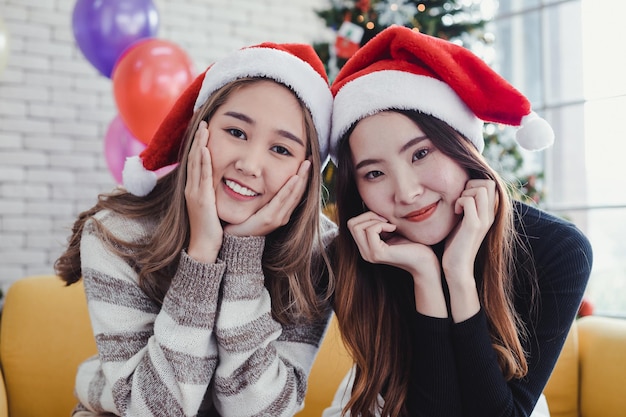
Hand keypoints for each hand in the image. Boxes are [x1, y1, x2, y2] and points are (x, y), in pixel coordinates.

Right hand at [185, 121, 222, 262]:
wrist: (204, 246)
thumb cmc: (210, 228)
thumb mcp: (211, 206)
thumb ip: (214, 193)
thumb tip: (222, 183)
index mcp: (196, 189)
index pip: (197, 161)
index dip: (200, 145)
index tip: (205, 130)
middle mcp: (192, 188)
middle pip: (194, 157)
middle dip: (199, 139)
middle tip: (204, 121)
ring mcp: (195, 192)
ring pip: (196, 163)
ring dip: (200, 144)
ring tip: (204, 128)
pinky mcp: (201, 199)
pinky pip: (201, 176)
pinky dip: (202, 162)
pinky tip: (204, 149)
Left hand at [224, 159, 310, 236]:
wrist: (236, 240)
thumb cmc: (245, 222)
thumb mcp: (259, 207)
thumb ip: (266, 197)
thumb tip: (265, 179)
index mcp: (282, 213)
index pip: (297, 193)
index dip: (304, 178)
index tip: (307, 163)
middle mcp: (283, 215)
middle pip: (299, 192)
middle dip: (306, 175)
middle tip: (310, 159)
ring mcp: (278, 217)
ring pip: (293, 194)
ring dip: (301, 178)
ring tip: (306, 164)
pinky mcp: (269, 218)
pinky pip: (281, 200)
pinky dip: (289, 188)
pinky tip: (294, 177)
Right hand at [347, 211, 438, 279]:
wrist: (425, 261)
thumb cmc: (413, 244)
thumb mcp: (391, 230)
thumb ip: (379, 223)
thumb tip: (369, 207)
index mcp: (366, 247)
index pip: (352, 224)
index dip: (366, 216)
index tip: (384, 218)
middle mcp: (364, 252)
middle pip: (351, 224)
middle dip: (368, 215)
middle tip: (386, 219)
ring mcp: (369, 254)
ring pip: (357, 226)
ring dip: (374, 219)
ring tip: (390, 224)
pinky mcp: (377, 254)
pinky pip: (370, 230)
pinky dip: (381, 224)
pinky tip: (393, 229)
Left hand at [442, 179, 496, 278]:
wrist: (457, 268)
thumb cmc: (455, 245)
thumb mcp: (462, 222)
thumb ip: (466, 208)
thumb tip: (458, 191)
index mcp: (488, 213)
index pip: (490, 184)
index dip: (474, 183)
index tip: (462, 196)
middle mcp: (489, 215)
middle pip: (489, 183)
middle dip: (471, 184)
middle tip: (460, 199)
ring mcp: (483, 220)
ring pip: (481, 189)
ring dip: (465, 193)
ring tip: (458, 207)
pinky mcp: (474, 226)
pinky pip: (468, 201)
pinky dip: (459, 202)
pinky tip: (455, 213)